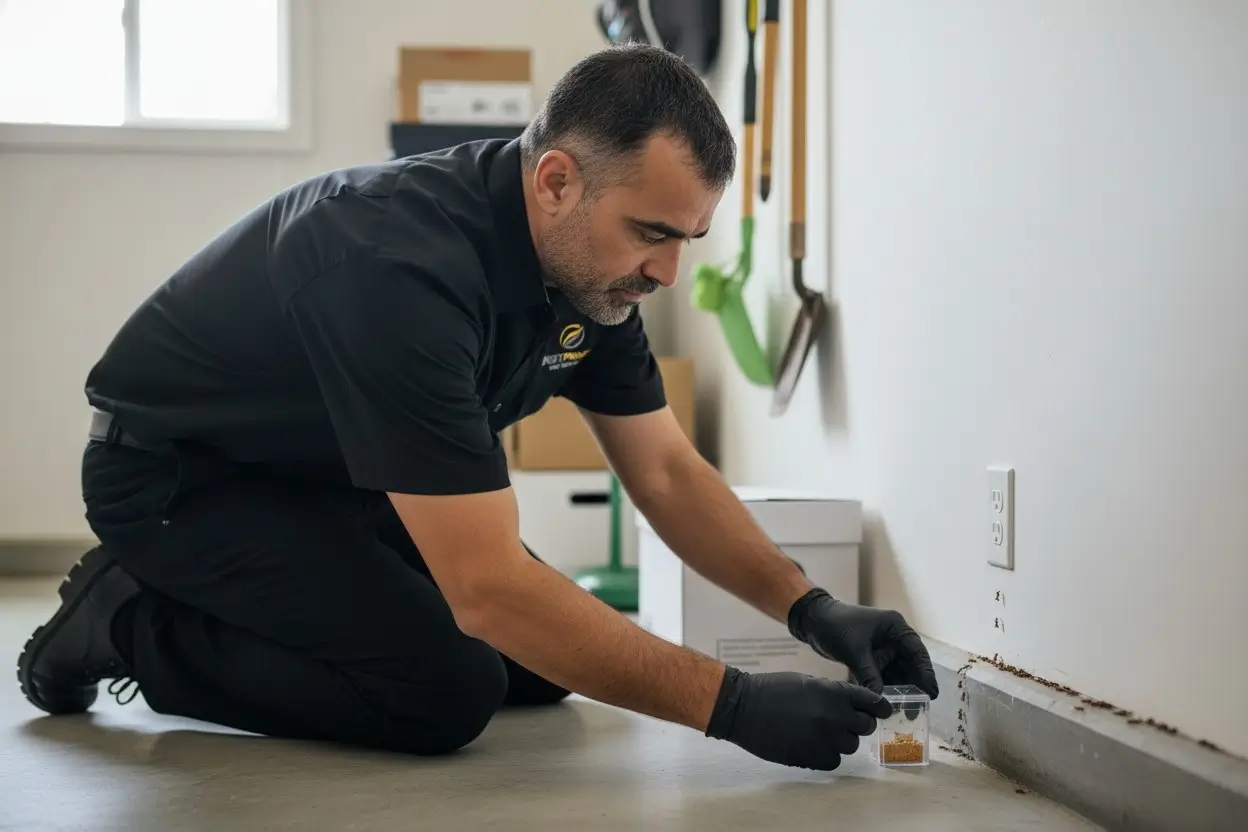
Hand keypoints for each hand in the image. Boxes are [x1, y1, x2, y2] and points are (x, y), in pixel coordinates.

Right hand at [705, 667, 891, 769]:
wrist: (743, 707)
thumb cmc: (772, 688)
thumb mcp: (807, 681)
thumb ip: (832, 693)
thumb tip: (850, 704)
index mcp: (834, 693)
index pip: (872, 702)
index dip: (879, 708)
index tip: (880, 711)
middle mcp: (835, 717)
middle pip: (866, 726)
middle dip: (858, 723)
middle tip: (844, 722)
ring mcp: (824, 739)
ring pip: (851, 746)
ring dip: (842, 740)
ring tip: (823, 733)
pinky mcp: (812, 758)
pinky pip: (834, 762)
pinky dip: (827, 755)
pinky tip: (814, 746)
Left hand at [788, 589, 938, 698]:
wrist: (812, 621)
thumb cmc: (835, 627)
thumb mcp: (855, 651)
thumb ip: (870, 674)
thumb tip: (881, 701)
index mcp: (895, 627)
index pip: (917, 652)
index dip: (926, 674)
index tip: (931, 694)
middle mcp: (893, 638)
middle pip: (909, 666)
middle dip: (912, 687)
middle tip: (914, 710)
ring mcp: (882, 648)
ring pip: (897, 673)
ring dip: (898, 691)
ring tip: (902, 713)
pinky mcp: (871, 657)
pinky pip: (883, 675)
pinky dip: (884, 689)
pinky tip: (885, 705)